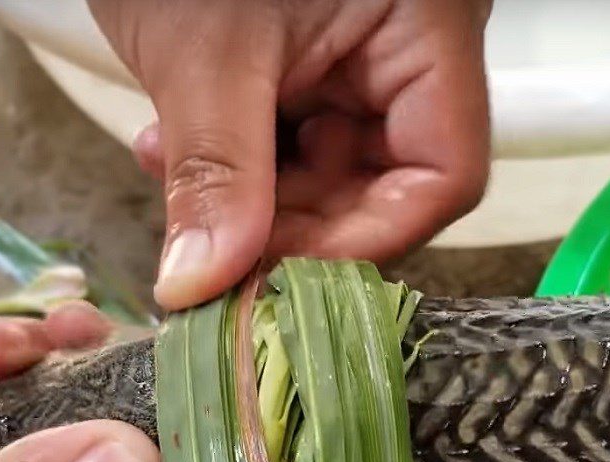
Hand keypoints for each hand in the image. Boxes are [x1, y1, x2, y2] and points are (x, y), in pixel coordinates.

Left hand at [89, 0, 491, 308]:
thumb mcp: (207, 50)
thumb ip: (216, 172)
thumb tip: (200, 284)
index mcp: (427, 29)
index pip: (442, 176)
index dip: (363, 242)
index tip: (279, 277)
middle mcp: (402, 56)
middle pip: (375, 189)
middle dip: (284, 226)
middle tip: (212, 248)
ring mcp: (352, 65)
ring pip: (320, 178)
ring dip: (244, 199)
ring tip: (170, 173)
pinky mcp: (303, 70)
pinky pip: (281, 148)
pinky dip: (228, 167)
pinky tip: (168, 150)